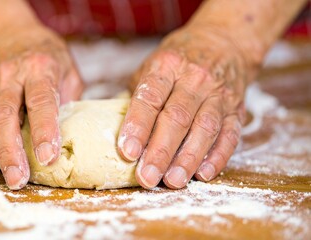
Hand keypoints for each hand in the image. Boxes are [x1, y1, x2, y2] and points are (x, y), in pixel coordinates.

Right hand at [0, 27, 83, 189]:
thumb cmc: (48, 61)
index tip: (47, 158)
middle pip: (4, 114)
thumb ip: (68, 102)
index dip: (44, 131)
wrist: (12, 37)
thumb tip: (71, 140)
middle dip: (9, 150)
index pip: (41, 102)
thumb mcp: (68, 72)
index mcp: (40, 70)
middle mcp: (9, 76)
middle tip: (17, 179)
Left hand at [118, 26, 252, 188]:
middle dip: (160, 151)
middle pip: (177, 117)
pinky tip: (203, 174)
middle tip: (147, 177)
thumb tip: (110, 127)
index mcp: (167, 66)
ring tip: (172, 181)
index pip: (150, 97)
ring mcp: (218, 94)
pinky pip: (230, 135)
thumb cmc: (179, 61)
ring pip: (204, 129)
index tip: (127, 151)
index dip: (138, 126)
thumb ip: (136, 95)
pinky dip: (217, 157)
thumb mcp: (152, 66)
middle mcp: (194, 78)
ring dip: (188, 158)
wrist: (224, 42)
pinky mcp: (236, 109)